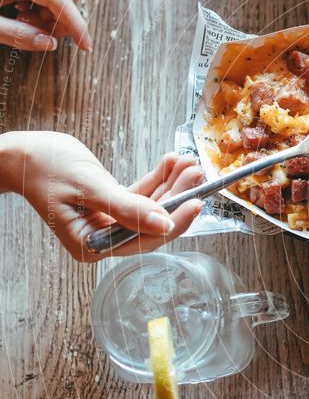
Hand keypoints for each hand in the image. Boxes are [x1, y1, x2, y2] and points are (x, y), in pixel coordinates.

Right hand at [0, 131, 204, 261]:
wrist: (21, 152)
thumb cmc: (44, 167)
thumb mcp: (88, 186)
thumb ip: (126, 207)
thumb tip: (163, 224)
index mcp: (92, 245)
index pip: (144, 240)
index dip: (174, 222)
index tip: (196, 202)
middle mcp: (104, 238)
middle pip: (153, 223)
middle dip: (177, 197)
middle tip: (197, 174)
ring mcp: (110, 221)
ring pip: (152, 206)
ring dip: (172, 185)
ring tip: (188, 163)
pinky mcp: (114, 204)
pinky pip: (142, 194)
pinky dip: (158, 179)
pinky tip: (172, 162)